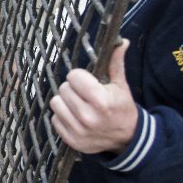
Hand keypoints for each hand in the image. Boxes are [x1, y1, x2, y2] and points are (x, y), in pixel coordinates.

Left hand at [49, 39, 138, 154]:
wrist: (127, 138)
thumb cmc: (122, 107)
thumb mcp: (121, 85)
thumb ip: (116, 63)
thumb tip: (121, 41)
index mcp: (101, 101)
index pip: (73, 76)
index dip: (80, 77)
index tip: (88, 82)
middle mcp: (88, 117)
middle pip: (63, 89)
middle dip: (73, 89)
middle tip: (84, 94)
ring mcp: (79, 131)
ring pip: (55, 103)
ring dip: (65, 102)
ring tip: (79, 104)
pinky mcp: (72, 141)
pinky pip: (54, 119)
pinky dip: (63, 116)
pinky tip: (76, 117)